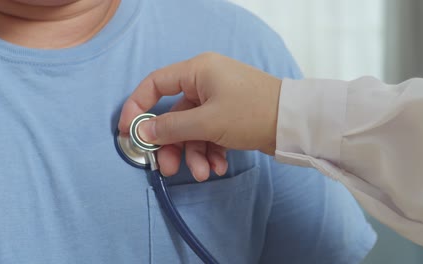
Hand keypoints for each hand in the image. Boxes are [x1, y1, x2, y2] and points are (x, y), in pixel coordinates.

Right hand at [118, 52, 281, 180]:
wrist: (294, 124)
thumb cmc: (251, 113)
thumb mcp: (207, 122)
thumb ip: (172, 127)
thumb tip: (144, 132)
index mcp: (198, 71)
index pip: (155, 83)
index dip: (138, 106)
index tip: (128, 131)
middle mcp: (205, 82)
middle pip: (175, 115)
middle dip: (173, 145)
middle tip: (168, 169)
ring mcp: (218, 100)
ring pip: (193, 129)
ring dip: (194, 154)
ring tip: (204, 174)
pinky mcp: (229, 116)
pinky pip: (209, 134)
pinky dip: (210, 152)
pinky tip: (219, 167)